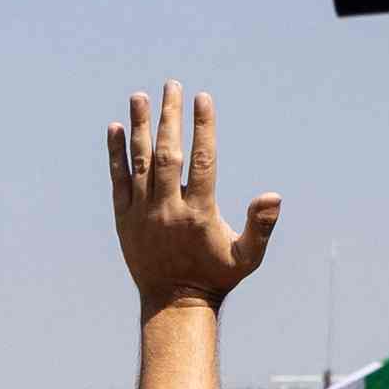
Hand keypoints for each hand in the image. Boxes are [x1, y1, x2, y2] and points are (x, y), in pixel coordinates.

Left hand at [105, 79, 280, 311]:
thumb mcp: (247, 256)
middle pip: (168, 154)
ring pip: (139, 163)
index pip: (202, 160)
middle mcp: (167, 209)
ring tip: (140, 96)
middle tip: (172, 84)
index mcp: (199, 213)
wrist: (173, 304)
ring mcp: (142, 214)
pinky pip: (118, 181)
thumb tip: (273, 196)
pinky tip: (116, 128)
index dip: (203, 127)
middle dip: (169, 117)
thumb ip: (261, 226)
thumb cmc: (216, 277)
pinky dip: (116, 154)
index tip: (202, 99)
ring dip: (139, 127)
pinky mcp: (124, 220)